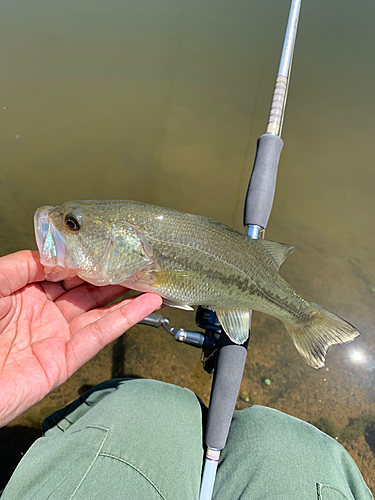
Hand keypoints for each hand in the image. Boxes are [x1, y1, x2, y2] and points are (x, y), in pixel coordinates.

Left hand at [0, 251, 161, 426]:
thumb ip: (25, 264)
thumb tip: (58, 256)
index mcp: (25, 294)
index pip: (65, 273)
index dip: (88, 261)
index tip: (109, 248)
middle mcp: (44, 315)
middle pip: (87, 292)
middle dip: (112, 277)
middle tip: (136, 263)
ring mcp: (57, 337)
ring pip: (100, 312)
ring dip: (127, 298)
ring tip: (150, 281)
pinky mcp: (66, 360)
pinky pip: (100, 335)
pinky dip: (126, 320)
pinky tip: (144, 305)